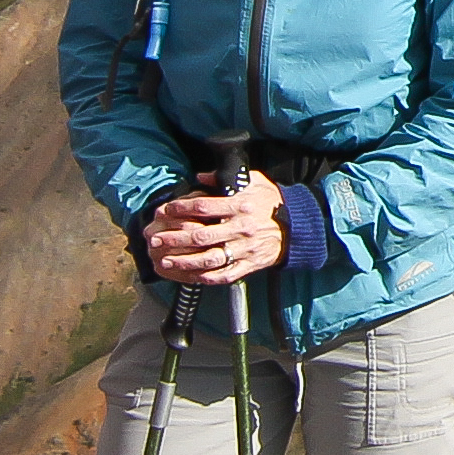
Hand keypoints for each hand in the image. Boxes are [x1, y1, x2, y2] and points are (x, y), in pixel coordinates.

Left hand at [135, 175, 287, 290]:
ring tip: (166, 261)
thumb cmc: (271, 201)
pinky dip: (207, 277)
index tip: (166, 209)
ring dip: (185, 261)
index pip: (204, 207)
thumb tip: (200, 177)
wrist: (297, 226)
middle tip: (156, 240)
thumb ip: (225, 178)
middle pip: (201, 235)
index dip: (182, 208)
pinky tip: (190, 276)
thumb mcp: (253, 181)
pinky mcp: (249, 264)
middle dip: (175, 238)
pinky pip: (225, 274)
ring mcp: (245, 248)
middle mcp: (241, 228)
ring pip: (210, 258)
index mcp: (240, 206)